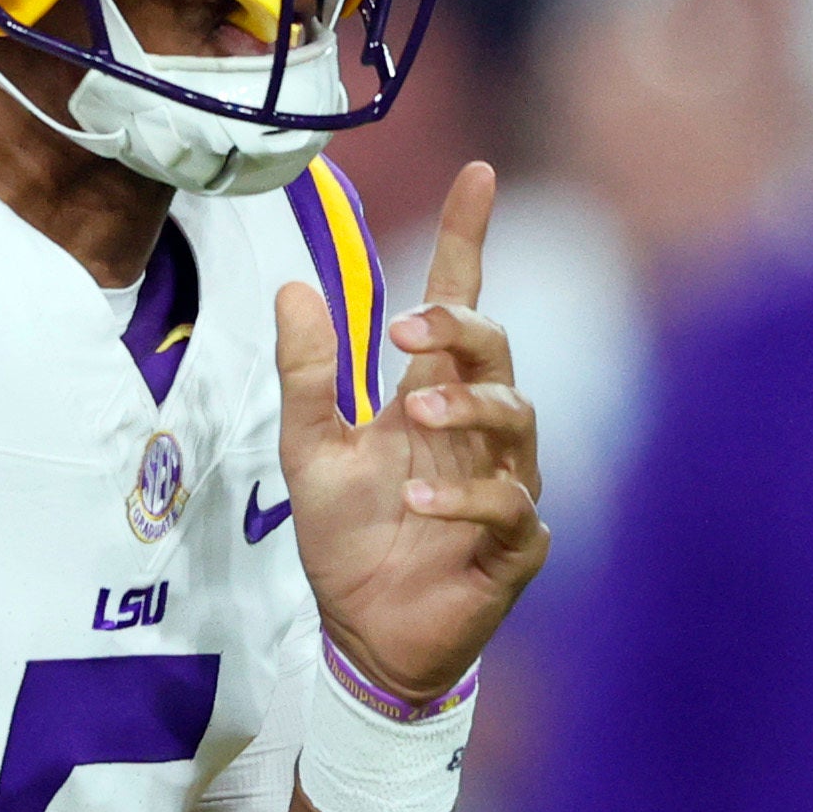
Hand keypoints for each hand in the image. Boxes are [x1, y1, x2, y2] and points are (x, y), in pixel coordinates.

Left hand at [278, 163, 547, 704]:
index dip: (469, 240)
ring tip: (413, 417)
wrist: (363, 635)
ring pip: (518, 420)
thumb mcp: (309, 450)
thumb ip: (307, 374)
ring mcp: (504, 486)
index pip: (460, 304)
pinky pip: (511, 509)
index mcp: (431, 396)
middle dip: (462, 329)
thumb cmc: (349, 539)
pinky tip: (420, 505)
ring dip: (467, 409)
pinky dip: (467, 500)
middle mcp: (476, 433)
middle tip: (408, 332)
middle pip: (497, 350)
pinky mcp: (515, 548)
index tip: (478, 176)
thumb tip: (294, 286)